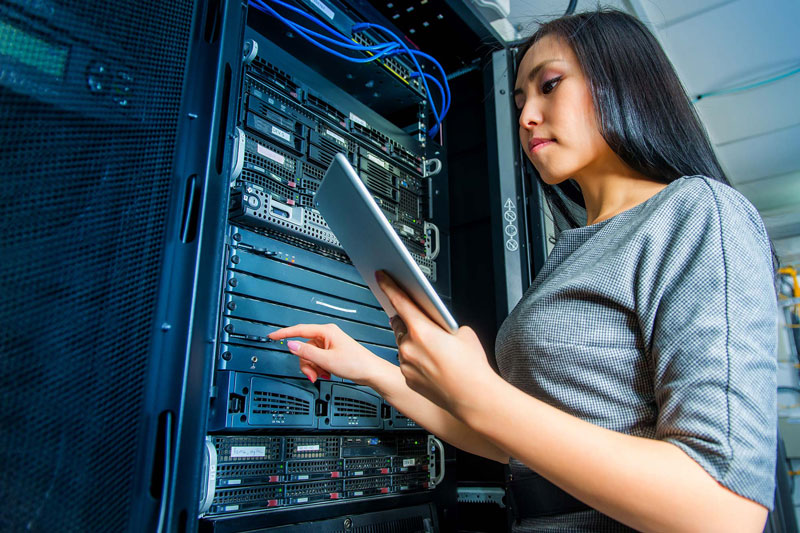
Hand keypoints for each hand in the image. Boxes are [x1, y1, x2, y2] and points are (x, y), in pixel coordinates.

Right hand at [269, 323, 390, 384]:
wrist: (371, 372)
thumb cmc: (356, 363)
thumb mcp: (327, 360)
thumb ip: (307, 352)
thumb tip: (291, 345)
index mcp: (326, 331)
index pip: (299, 330)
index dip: (284, 334)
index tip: (273, 335)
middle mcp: (327, 335)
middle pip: (304, 347)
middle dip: (306, 363)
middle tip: (313, 374)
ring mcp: (329, 344)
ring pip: (309, 355)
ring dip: (313, 367)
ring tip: (322, 374)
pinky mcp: (332, 352)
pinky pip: (317, 359)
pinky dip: (318, 368)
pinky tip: (326, 373)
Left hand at [377, 271, 498, 416]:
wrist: (473, 398)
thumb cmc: (471, 367)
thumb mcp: (464, 333)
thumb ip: (444, 324)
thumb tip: (437, 325)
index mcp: (422, 330)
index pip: (400, 301)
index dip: (388, 286)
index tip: (381, 277)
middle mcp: (409, 346)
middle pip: (399, 323)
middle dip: (406, 319)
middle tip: (419, 319)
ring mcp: (406, 364)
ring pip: (402, 344)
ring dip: (411, 341)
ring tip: (433, 348)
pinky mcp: (407, 378)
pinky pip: (406, 362)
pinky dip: (414, 359)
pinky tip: (431, 364)